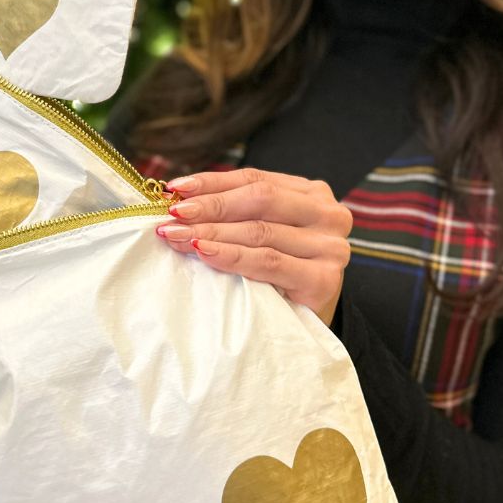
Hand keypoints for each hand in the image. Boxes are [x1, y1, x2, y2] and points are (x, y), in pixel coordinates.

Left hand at [154, 167, 352, 325]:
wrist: (311, 324)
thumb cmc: (281, 274)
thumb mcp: (266, 233)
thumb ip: (239, 213)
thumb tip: (181, 199)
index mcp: (312, 194)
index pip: (255, 179)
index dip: (213, 182)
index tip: (176, 189)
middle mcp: (327, 214)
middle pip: (259, 199)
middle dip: (210, 206)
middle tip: (172, 215)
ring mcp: (330, 246)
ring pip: (259, 231)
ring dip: (211, 232)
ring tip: (178, 236)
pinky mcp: (323, 278)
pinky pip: (267, 261)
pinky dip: (231, 256)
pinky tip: (204, 252)